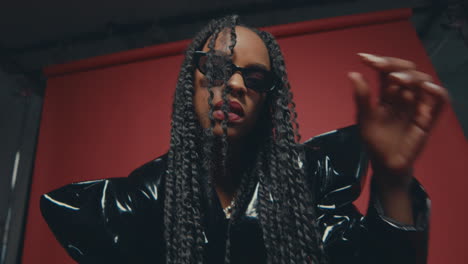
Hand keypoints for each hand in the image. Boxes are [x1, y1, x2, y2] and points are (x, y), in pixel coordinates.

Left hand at [348, 53, 448, 188]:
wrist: (386, 165)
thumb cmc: (375, 142)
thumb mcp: (365, 119)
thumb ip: (362, 97)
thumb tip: (352, 73)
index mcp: (387, 94)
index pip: (386, 71)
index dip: (378, 61)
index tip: (363, 58)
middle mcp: (403, 96)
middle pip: (406, 71)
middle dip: (393, 64)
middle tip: (380, 66)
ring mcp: (417, 106)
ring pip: (423, 81)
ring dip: (411, 76)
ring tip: (396, 78)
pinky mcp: (428, 119)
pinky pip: (440, 101)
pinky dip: (436, 92)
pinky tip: (426, 88)